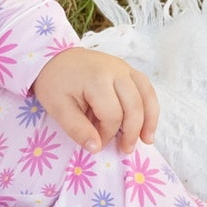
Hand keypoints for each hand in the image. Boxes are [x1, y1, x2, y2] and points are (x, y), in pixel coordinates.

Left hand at [31, 46, 159, 151]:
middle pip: (134, 106)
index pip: (112, 115)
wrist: (55, 57)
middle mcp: (116, 71)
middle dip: (132, 132)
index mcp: (97, 79)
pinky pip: (146, 89)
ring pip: (146, 96)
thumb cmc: (55, 83)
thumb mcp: (58, 108)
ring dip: (149, 120)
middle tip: (126, 150)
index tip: (98, 143)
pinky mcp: (128, 70)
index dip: (107, 134)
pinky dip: (151, 107)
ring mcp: (124, 68)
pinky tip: (148, 123)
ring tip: (146, 140)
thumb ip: (77, 129)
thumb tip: (96, 148)